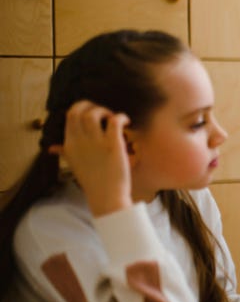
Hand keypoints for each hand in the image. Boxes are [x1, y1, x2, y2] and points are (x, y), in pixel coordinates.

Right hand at [47, 100, 131, 216]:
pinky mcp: (112, 145)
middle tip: (102, 113)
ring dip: (104, 111)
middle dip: (90, 105)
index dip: (80, 109)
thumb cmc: (93, 180)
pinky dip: (121, 117)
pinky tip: (126, 122)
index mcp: (69, 145)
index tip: (92, 113)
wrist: (106, 196)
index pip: (69, 116)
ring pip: (93, 113)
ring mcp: (95, 143)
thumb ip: (64, 153)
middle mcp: (79, 141)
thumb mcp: (74, 165)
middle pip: (77, 111)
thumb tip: (52, 148)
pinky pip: (114, 121)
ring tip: (112, 118)